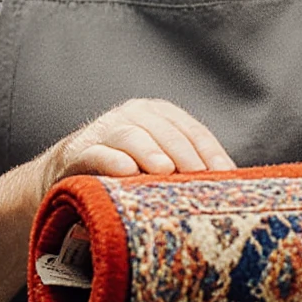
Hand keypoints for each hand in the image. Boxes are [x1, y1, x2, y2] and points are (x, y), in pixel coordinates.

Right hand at [43, 97, 233, 186]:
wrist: (69, 173)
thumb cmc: (127, 172)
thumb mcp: (158, 163)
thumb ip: (187, 168)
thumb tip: (232, 186)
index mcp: (159, 115)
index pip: (192, 130)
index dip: (210, 152)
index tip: (224, 175)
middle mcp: (133, 115)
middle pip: (165, 131)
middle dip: (184, 153)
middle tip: (198, 175)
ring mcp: (104, 130)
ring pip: (131, 135)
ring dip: (149, 152)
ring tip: (164, 170)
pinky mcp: (78, 151)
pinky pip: (97, 153)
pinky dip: (112, 160)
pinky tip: (126, 172)